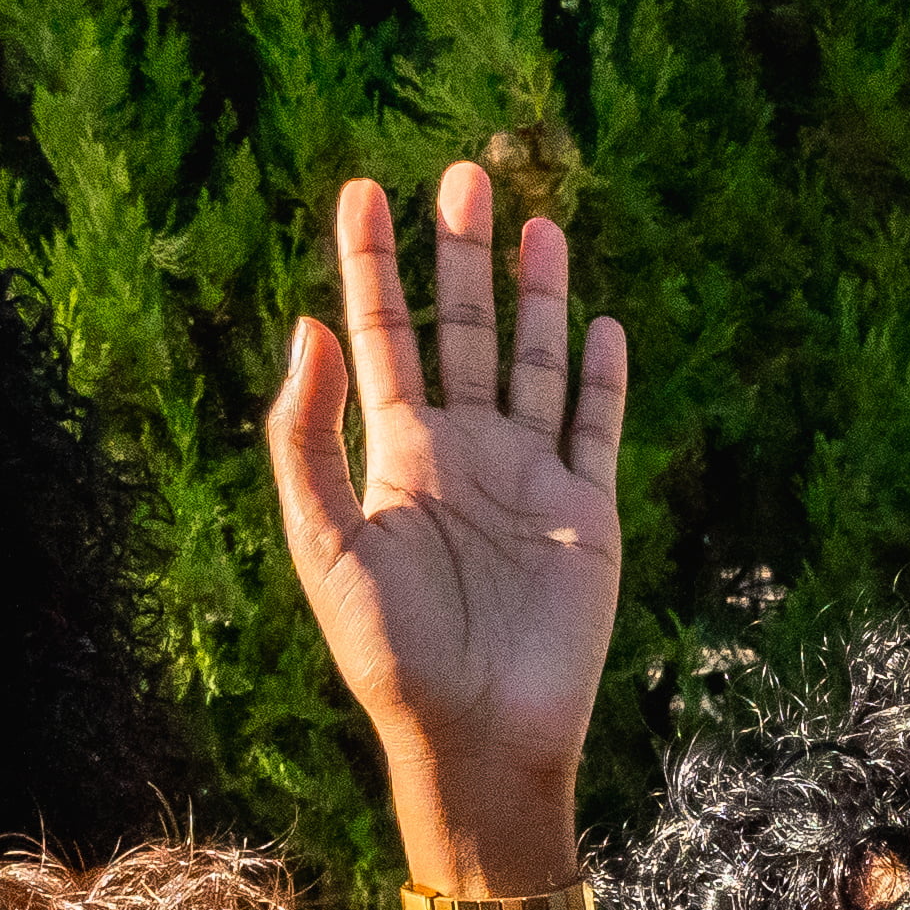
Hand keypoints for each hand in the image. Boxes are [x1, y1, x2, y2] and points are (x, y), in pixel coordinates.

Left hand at [268, 161, 628, 830]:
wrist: (479, 734)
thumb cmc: (391, 655)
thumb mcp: (325, 545)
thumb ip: (308, 439)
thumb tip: (308, 328)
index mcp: (397, 457)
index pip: (380, 337)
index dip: (370, 264)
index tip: (363, 189)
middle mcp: (465, 455)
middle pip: (463, 332)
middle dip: (459, 256)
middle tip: (461, 175)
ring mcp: (530, 480)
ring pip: (534, 364)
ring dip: (536, 295)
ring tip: (538, 221)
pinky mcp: (589, 512)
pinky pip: (596, 428)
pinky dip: (601, 377)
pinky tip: (600, 325)